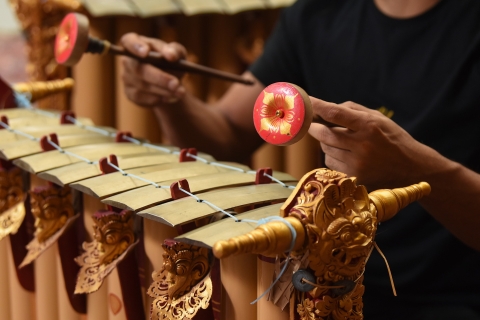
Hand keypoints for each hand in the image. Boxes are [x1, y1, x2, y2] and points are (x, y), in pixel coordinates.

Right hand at [120, 33, 186, 105]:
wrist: (170, 82)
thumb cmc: (171, 62)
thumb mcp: (177, 53)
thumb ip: (175, 51)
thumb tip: (171, 55)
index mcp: (137, 43)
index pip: (129, 41)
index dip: (135, 46)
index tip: (146, 53)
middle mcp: (128, 60)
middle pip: (139, 69)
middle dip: (159, 77)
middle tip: (176, 84)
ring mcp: (127, 78)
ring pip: (143, 86)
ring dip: (163, 90)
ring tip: (180, 92)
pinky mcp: (130, 93)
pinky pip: (142, 98)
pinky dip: (158, 99)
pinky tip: (169, 97)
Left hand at [308, 98, 433, 189]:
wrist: (411, 168)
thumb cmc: (392, 139)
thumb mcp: (378, 118)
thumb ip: (352, 110)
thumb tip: (326, 108)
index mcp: (369, 126)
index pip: (335, 113)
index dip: (317, 106)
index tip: (306, 101)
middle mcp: (362, 145)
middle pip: (324, 134)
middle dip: (314, 127)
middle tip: (311, 123)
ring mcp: (357, 164)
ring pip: (326, 149)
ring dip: (326, 142)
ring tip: (340, 141)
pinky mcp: (354, 177)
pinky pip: (331, 163)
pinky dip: (332, 156)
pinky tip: (345, 155)